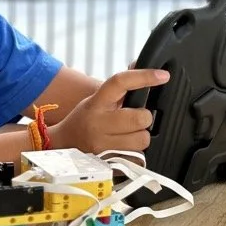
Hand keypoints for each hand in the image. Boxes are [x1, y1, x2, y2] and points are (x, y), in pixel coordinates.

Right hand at [52, 68, 168, 154]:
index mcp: (97, 101)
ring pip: (141, 140)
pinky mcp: (106, 161)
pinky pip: (136, 157)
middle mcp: (98, 122)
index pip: (121, 82)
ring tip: (129, 134)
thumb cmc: (85, 118)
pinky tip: (125, 147)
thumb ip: (119, 86)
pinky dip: (135, 152)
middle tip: (138, 118)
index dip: (144, 77)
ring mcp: (101, 144)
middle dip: (145, 117)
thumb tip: (138, 64)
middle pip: (139, 117)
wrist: (63, 143)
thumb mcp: (97, 98)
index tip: (162, 76)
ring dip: (141, 137)